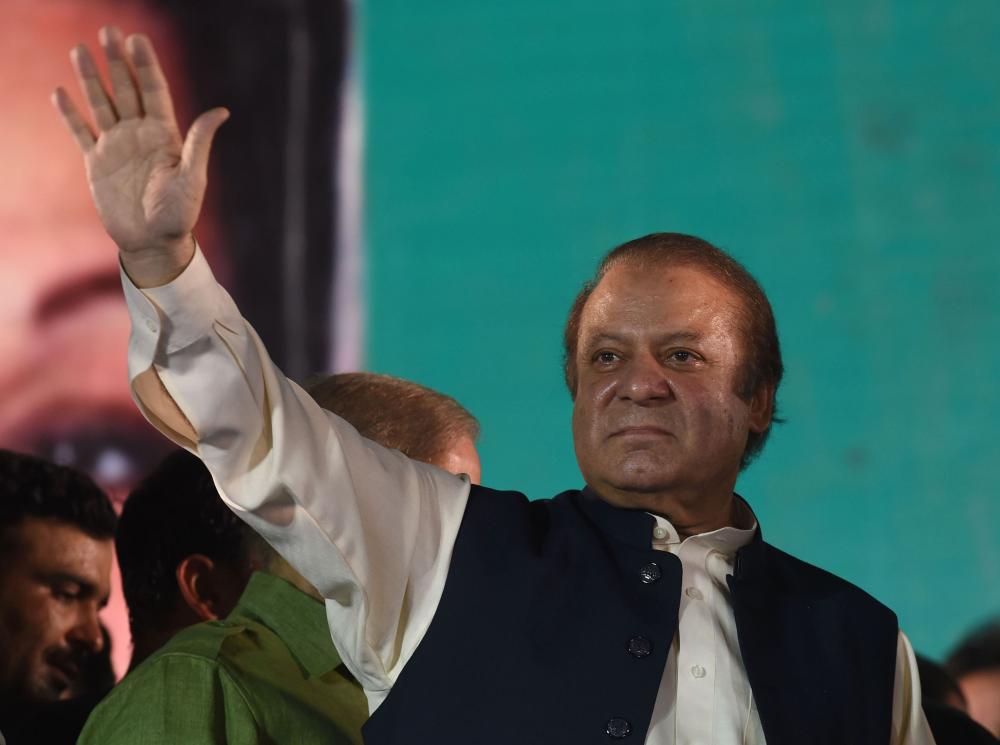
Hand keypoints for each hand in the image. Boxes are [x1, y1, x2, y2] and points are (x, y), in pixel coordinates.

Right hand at [52, 26, 228, 286]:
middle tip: (108, 32)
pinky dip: (70, 113)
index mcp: (164, 135)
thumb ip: (199, 142)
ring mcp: (117, 146)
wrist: (154, 242)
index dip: (145, 65)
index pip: (153, 90)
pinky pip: (81, 132)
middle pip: (126, 89)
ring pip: (102, 103)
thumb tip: (221, 110)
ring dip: (91, 79)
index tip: (137, 39)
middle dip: (117, 61)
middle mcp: (140, 134)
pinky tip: (61, 93)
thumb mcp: (193, 178)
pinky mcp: (97, 162)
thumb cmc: (179, 214)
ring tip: (80, 50)